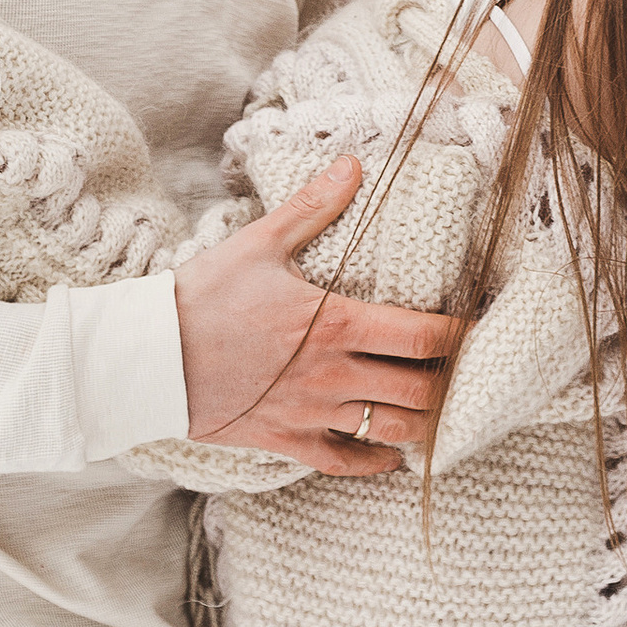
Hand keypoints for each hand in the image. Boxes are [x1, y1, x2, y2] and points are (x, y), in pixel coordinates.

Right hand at [173, 157, 463, 475]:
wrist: (147, 359)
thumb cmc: (201, 297)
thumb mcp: (259, 244)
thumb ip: (313, 206)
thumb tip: (354, 165)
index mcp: (335, 324)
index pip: (423, 335)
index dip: (460, 335)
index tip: (478, 327)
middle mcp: (333, 374)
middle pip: (418, 388)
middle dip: (451, 381)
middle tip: (467, 370)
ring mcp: (311, 413)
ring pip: (389, 429)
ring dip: (423, 421)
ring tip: (442, 408)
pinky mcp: (286, 440)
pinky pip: (343, 461)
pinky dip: (375, 461)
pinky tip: (392, 455)